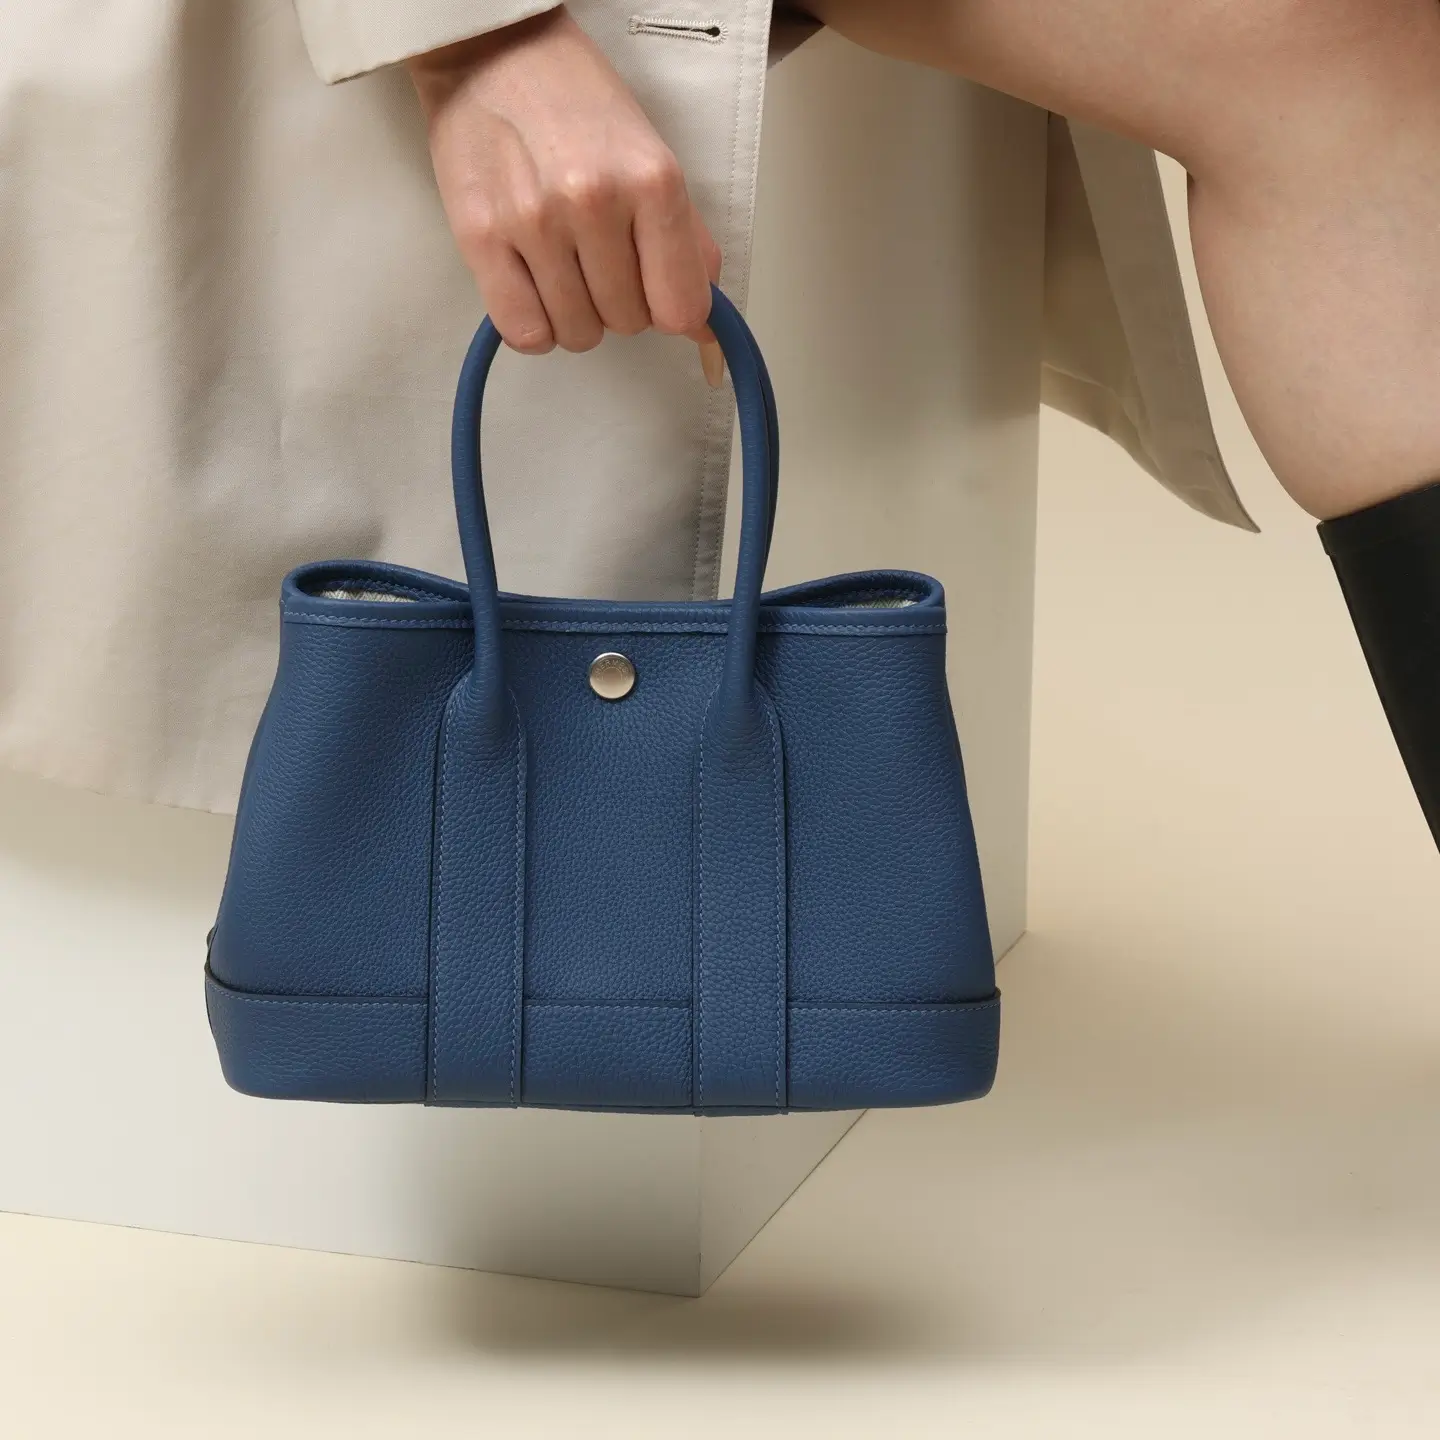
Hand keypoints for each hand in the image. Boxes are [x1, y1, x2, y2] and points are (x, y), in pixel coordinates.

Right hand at [406, 7, 724, 383]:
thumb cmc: (576, 105)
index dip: (672, 312)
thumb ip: (686, 241)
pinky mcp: (480, 239)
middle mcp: (595, 202)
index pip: (681, 306)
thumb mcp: (652, 157)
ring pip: (578, 333)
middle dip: (620, 304)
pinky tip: (534, 292)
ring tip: (563, 267)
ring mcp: (534, 223)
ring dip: (575, 316)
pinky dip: (534, 327)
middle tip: (599, 259)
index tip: (658, 298)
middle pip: (628, 323)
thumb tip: (708, 327)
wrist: (492, 55)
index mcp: (652, 180)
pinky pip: (524, 331)